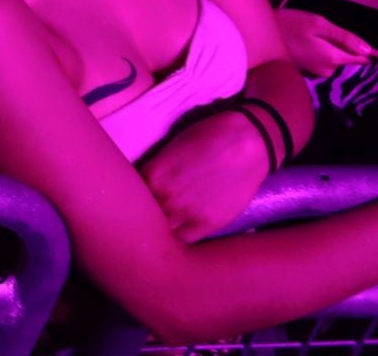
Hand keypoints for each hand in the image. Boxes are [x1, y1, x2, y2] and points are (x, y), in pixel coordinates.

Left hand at [139, 108, 269, 241]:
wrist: (247, 142)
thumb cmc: (208, 136)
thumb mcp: (171, 150)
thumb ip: (156, 171)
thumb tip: (145, 186)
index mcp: (151, 175)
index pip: (131, 195)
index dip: (134, 198)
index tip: (136, 200)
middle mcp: (164, 196)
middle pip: (144, 215)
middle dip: (145, 214)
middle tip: (147, 216)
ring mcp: (185, 213)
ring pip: (162, 231)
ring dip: (161, 228)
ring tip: (163, 227)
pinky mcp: (207, 224)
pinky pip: (184, 240)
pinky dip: (179, 238)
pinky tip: (178, 234)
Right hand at [275, 5, 370, 77]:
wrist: (258, 34)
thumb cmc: (288, 24)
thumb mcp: (318, 23)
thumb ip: (344, 37)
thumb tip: (369, 50)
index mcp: (332, 58)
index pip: (360, 59)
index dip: (364, 49)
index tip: (354, 38)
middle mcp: (326, 71)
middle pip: (345, 59)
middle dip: (339, 46)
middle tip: (322, 30)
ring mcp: (314, 73)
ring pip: (332, 60)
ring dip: (327, 48)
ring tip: (310, 35)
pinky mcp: (304, 72)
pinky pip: (320, 62)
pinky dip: (316, 52)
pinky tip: (303, 42)